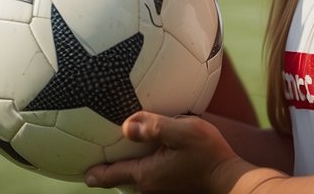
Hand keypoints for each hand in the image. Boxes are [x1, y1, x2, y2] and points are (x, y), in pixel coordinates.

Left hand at [85, 112, 234, 192]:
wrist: (231, 180)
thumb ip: (154, 127)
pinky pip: (148, 177)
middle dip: (110, 165)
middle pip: (121, 176)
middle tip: (96, 151)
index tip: (82, 172)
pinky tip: (146, 152)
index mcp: (147, 175)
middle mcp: (150, 186)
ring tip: (120, 149)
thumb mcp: (183, 131)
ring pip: (135, 177)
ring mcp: (161, 190)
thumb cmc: (210, 155)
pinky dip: (141, 166)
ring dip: (127, 165)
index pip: (111, 175)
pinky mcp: (171, 187)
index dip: (95, 173)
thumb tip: (126, 126)